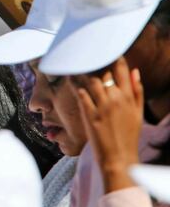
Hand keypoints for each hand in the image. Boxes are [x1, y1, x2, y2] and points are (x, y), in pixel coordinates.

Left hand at [75, 58, 142, 193]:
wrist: (119, 158)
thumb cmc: (129, 135)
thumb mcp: (138, 113)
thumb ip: (137, 91)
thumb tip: (135, 71)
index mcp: (128, 98)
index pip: (121, 70)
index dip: (113, 57)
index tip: (104, 48)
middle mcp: (116, 99)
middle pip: (104, 72)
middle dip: (95, 62)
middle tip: (85, 53)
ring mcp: (102, 107)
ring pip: (91, 80)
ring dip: (82, 71)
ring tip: (74, 63)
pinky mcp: (90, 115)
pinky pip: (81, 94)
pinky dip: (75, 84)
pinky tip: (69, 77)